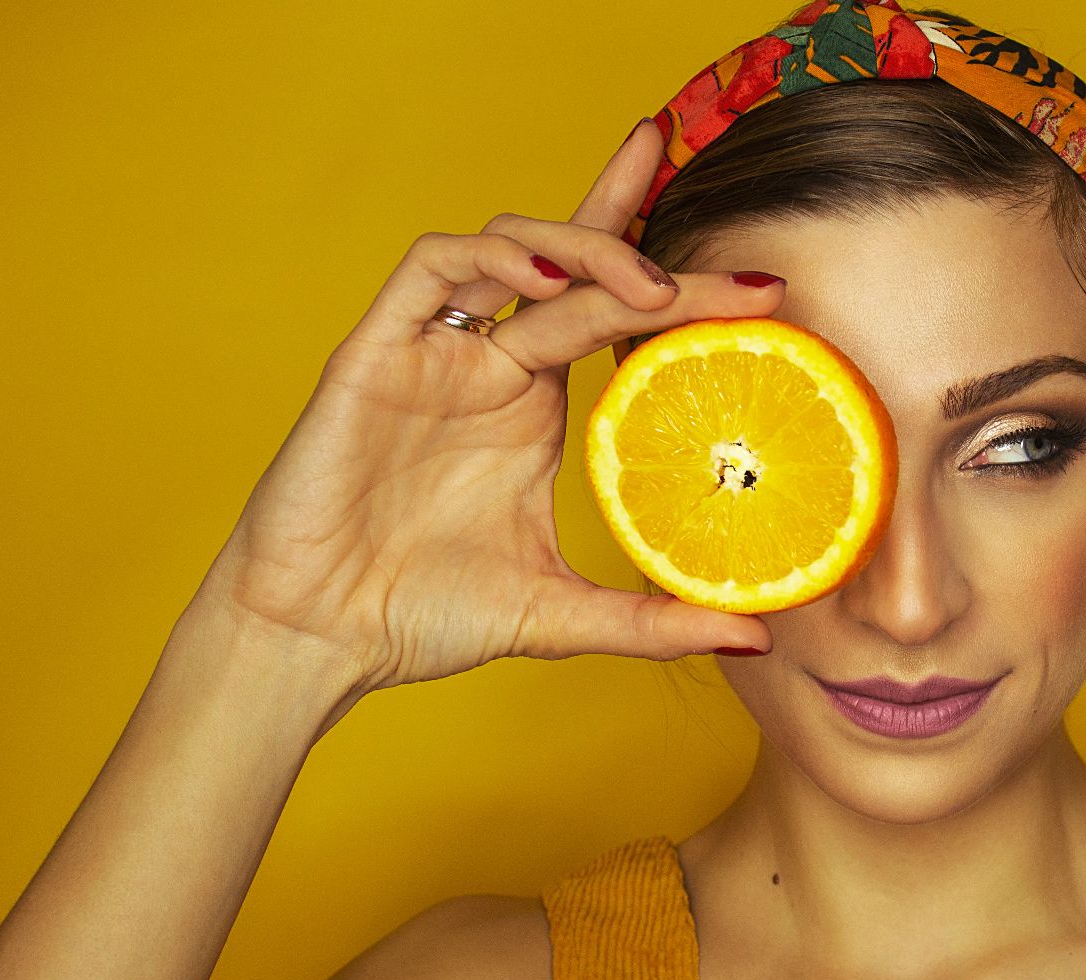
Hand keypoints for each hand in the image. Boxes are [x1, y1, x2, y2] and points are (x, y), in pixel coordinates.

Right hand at [190, 120, 779, 729]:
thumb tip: (758, 632)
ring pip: (510, 248)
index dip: (678, 280)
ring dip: (583, 248)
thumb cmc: (424, 616)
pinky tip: (544, 285)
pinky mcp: (374, 353)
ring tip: (647, 286)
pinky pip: (430, 269)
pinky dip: (490, 260)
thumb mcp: (562, 615)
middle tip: (742, 267)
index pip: (612, 311)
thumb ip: (654, 620)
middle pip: (575, 263)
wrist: (319, 640)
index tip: (766, 290)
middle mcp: (490, 364)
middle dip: (649, 234)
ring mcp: (433, 352)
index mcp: (533, 404)